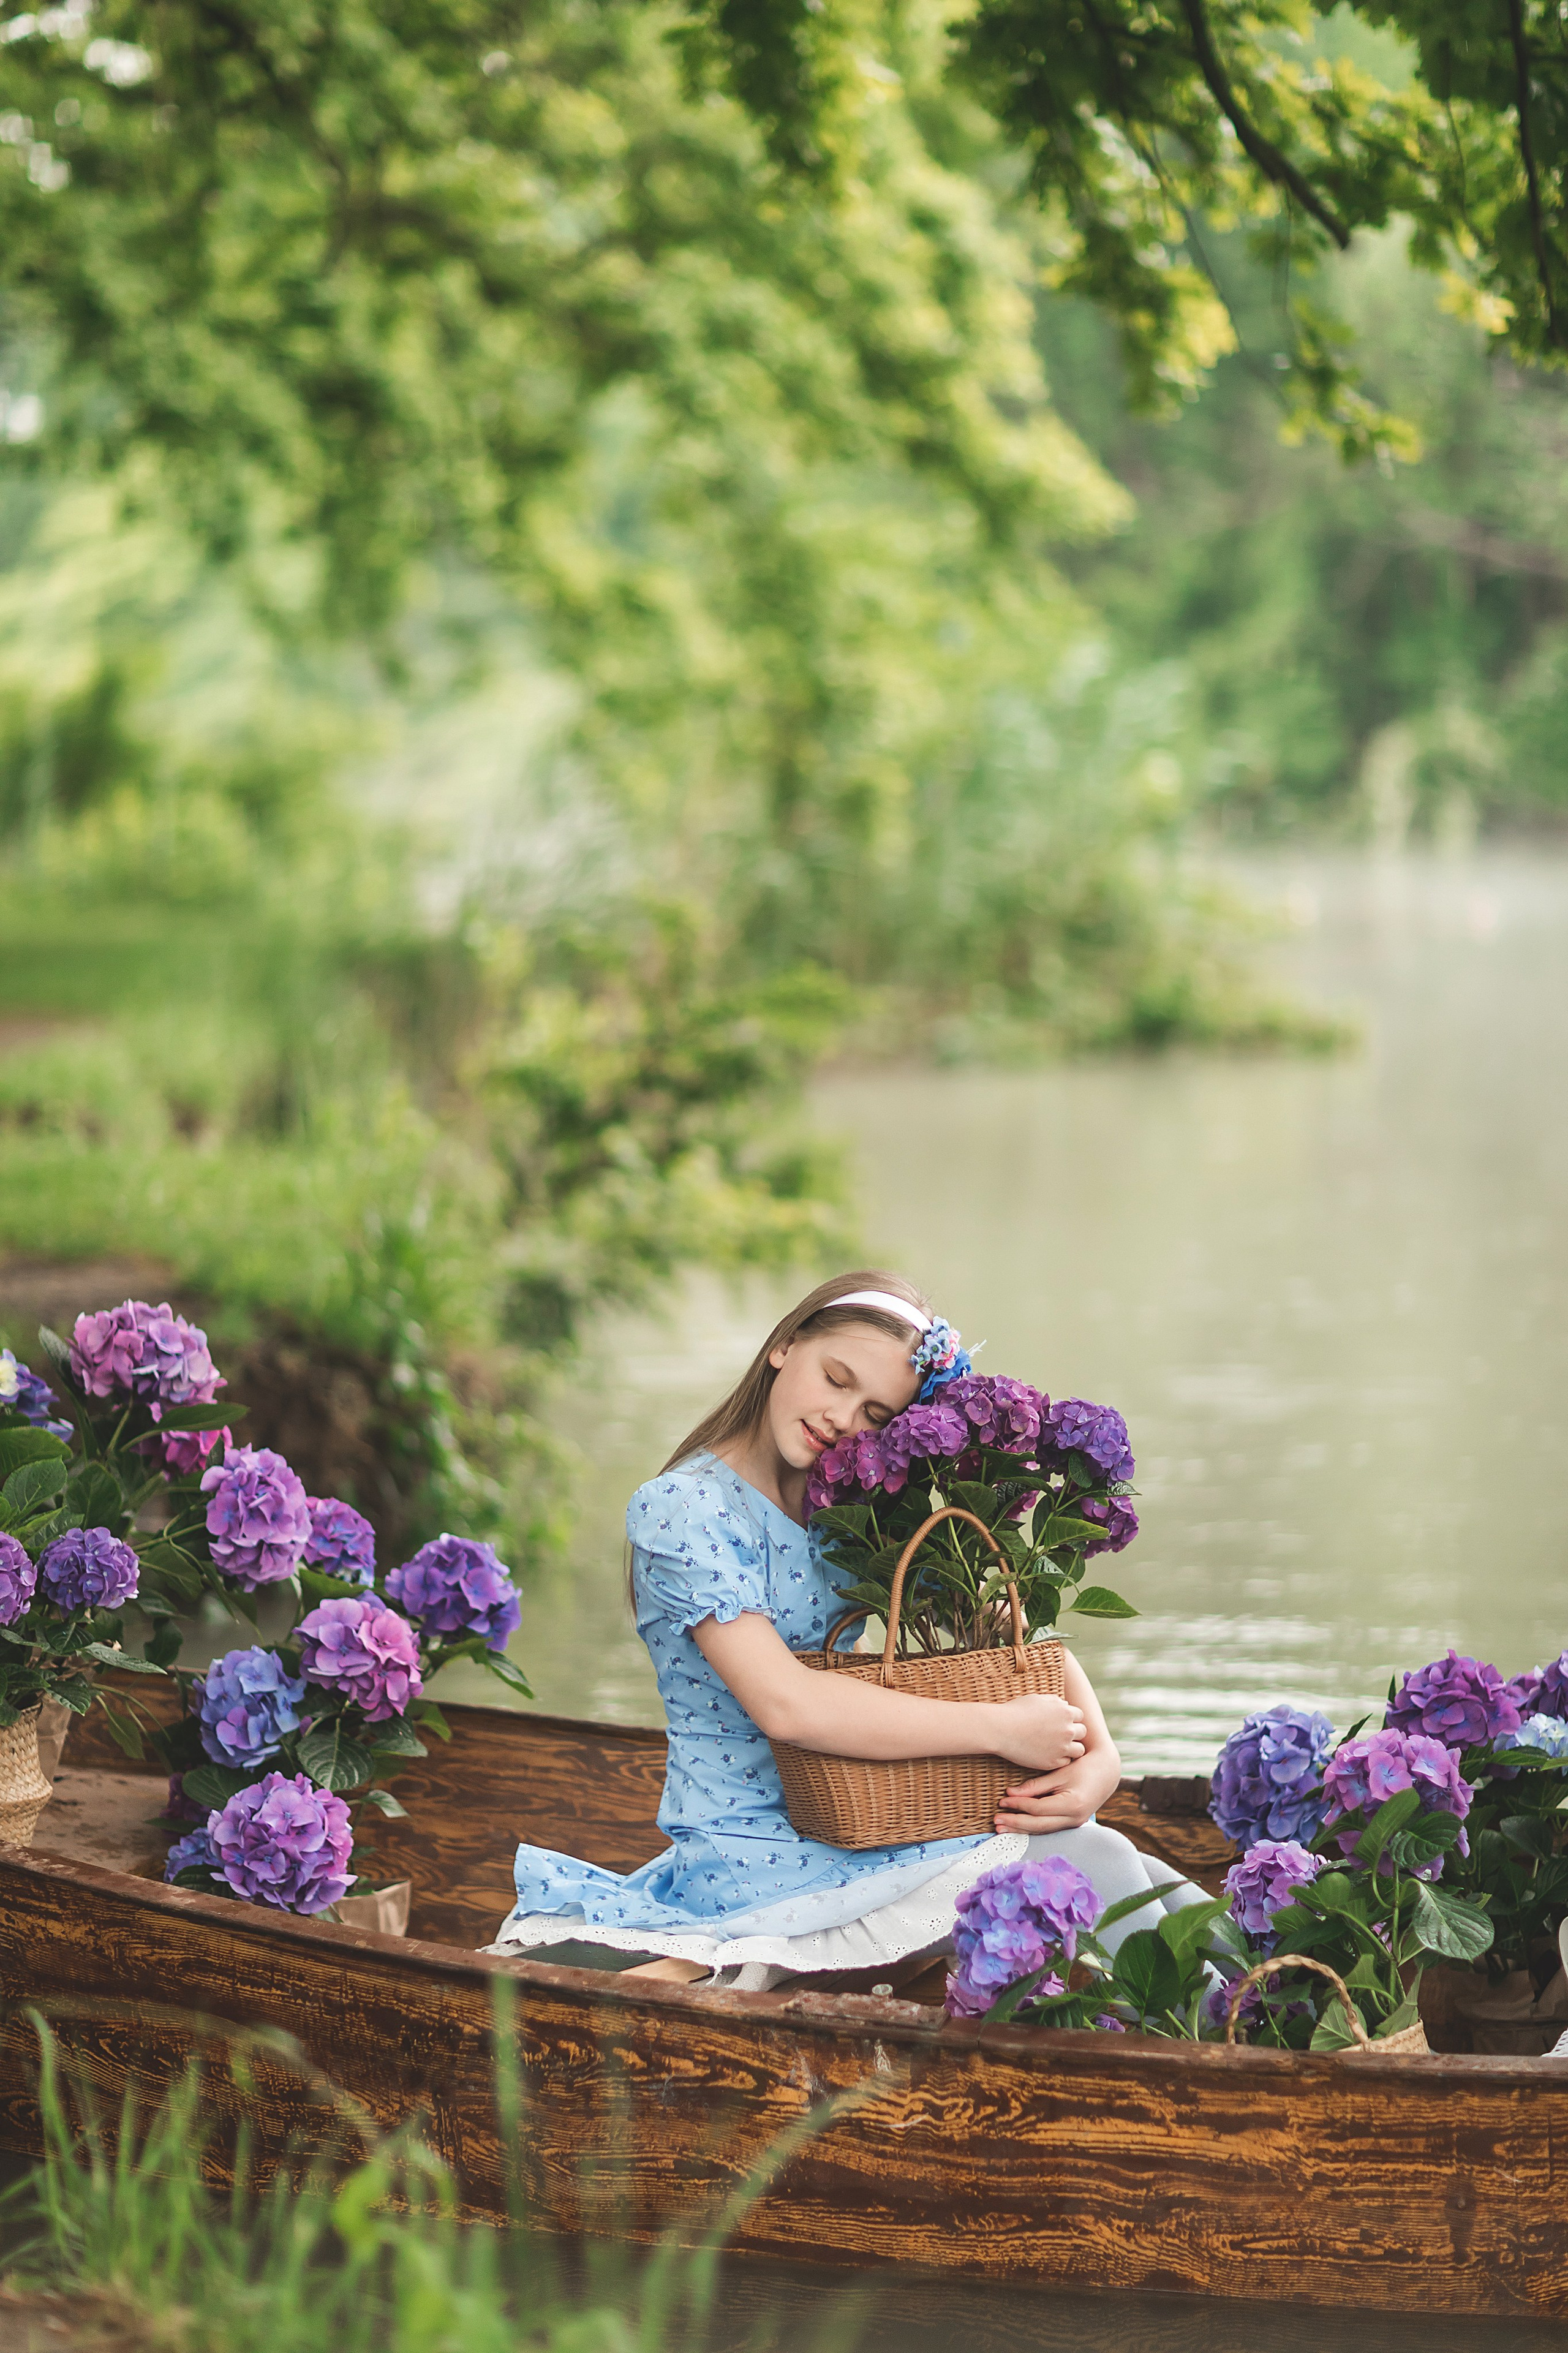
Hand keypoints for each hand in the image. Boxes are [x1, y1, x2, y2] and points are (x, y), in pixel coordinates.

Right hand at [992, 1693, 1086, 1772]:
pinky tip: (1050, 1753)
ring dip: (1071, 1747)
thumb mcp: (1037, 1699)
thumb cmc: (1016, 1711)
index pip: (1079, 1716)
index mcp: (1065, 1712)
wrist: (1001, 1729)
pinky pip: (1066, 1761)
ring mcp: (1062, 1747)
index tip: (1061, 1721)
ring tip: (1059, 1746)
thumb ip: (1055, 1701)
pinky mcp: (1053, 1762)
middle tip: (1061, 1734)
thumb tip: (1065, 1705)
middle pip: (1082, 1732)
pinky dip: (1060, 1758)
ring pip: (1079, 1750)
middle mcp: (1067, 1730)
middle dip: (1074, 1732)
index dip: (1071, 1718)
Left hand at [994, 1748, 1120, 1834]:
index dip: (1018, 1805)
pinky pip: (1049, 1828)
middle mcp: (1074, 1818)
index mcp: (1072, 1804)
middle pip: (1039, 1825)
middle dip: (1016, 1823)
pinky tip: (1018, 1826)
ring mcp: (1074, 1823)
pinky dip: (1032, 1827)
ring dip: (1021, 1828)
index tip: (1002, 1800)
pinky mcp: (1072, 1823)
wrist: (1107, 1772)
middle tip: (996, 1821)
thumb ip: (1036, 1785)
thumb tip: (1011, 1793)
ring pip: (1043, 1830)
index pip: (1038, 1809)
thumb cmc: (1083, 1767)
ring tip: (1002, 1827)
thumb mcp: (1059, 1772)